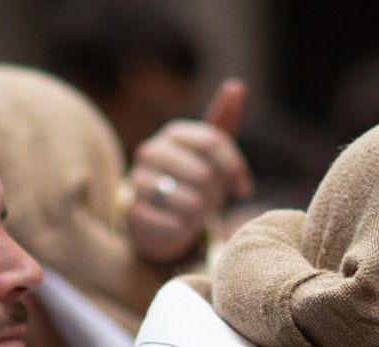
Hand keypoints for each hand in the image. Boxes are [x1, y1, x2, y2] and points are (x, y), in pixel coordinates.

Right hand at [125, 78, 253, 264]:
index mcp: (173, 134)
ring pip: (193, 202)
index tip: (243, 186)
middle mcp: (150, 152)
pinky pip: (178, 224)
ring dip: (202, 214)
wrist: (158, 217)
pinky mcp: (134, 214)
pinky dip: (186, 229)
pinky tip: (180, 225)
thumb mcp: (209, 151)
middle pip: (204, 174)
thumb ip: (223, 120)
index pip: (212, 141)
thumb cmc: (190, 179)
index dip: (234, 167)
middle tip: (213, 201)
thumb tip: (237, 85)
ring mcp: (138, 182)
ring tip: (195, 211)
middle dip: (217, 194)